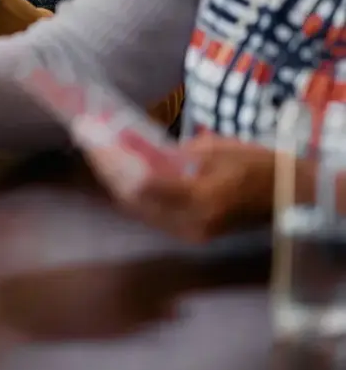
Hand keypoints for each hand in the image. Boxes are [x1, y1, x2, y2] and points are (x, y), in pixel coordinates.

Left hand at [84, 133, 274, 241]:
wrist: (286, 195)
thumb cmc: (254, 164)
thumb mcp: (214, 149)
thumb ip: (173, 154)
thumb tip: (135, 148)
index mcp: (201, 199)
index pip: (141, 184)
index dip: (112, 161)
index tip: (92, 135)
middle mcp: (191, 223)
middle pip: (131, 198)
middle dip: (104, 168)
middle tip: (84, 137)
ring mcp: (189, 233)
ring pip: (135, 208)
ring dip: (111, 179)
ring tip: (92, 149)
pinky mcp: (187, 234)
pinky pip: (148, 213)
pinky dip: (127, 191)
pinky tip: (114, 169)